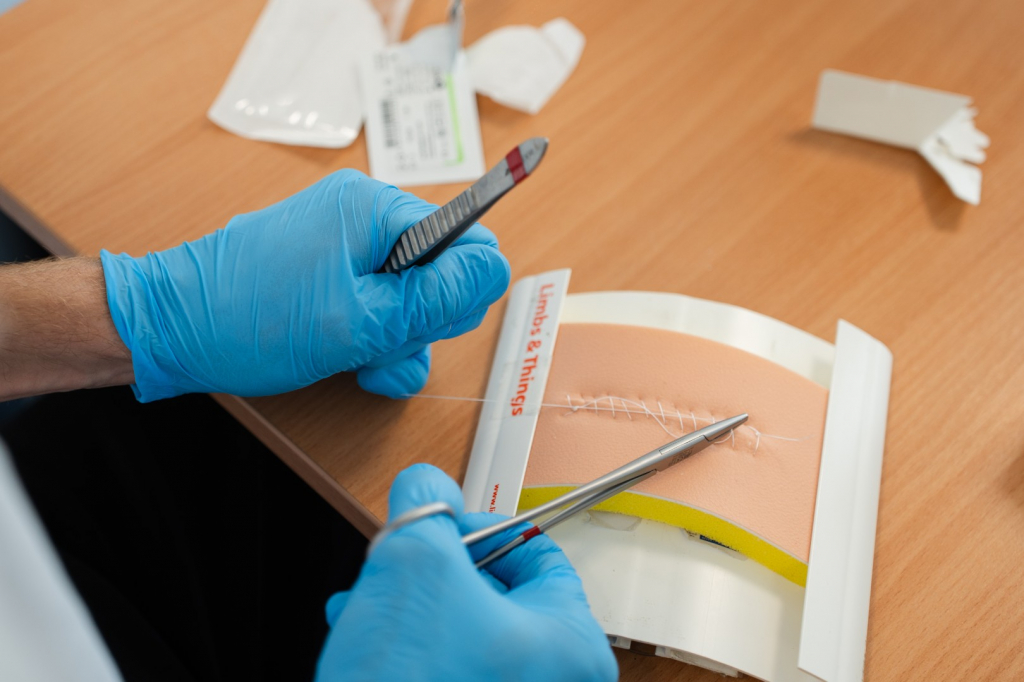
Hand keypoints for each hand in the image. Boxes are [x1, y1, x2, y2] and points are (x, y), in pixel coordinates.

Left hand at [100, 170, 509, 401]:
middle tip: (382, 343)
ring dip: (399, 339)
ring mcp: (348, 244)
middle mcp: (366, 216)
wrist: (170, 327)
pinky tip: (352, 361)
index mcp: (374, 208)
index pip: (467, 236)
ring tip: (359, 359)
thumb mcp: (358, 321)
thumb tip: (496, 272)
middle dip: (424, 321)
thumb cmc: (248, 318)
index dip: (460, 290)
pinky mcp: (334, 270)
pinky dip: (377, 337)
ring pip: (414, 297)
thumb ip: (435, 298)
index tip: (425, 324)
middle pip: (444, 270)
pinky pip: (382, 302)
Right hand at [315, 464, 617, 681]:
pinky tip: (366, 635)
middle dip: (431, 571)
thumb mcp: (414, 565)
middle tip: (397, 564)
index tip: (440, 523)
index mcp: (568, 645)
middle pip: (494, 592)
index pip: (538, 554)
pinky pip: (445, 666)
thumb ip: (424, 509)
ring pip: (460, 631)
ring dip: (410, 606)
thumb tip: (425, 485)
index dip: (480, 525)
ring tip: (369, 600)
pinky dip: (406, 645)